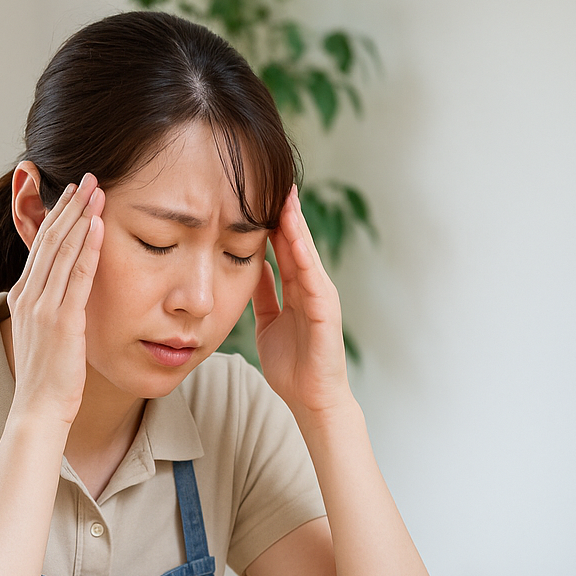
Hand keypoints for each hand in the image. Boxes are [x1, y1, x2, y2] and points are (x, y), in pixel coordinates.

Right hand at [6, 173, 104, 425]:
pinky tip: (99, 225)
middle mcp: (29, 296)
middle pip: (50, 239)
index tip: (72, 193)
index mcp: (23, 296)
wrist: (38, 409)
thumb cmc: (47, 378)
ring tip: (96, 190)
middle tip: (87, 177)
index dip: (57, 216)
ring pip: (62, 250)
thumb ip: (51, 309)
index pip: (41, 246)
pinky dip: (88, 248)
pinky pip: (77, 276)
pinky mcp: (62, 321)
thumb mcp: (44, 335)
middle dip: (70, 206)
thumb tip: (64, 294)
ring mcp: (44, 307)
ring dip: (81, 217)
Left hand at [252, 185, 350, 415]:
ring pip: (305, 252)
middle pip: (295, 240)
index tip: (256, 190)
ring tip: (284, 194)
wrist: (311, 400)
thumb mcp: (267, 322)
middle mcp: (310, 287)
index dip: (270, 219)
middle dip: (284, 210)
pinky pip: (311, 276)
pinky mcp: (324, 310)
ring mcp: (320, 296)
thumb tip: (251, 266)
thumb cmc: (292, 366)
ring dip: (295, 223)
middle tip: (273, 176)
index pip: (282, 246)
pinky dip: (302, 254)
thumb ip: (262, 294)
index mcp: (296, 289)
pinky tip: (292, 233)